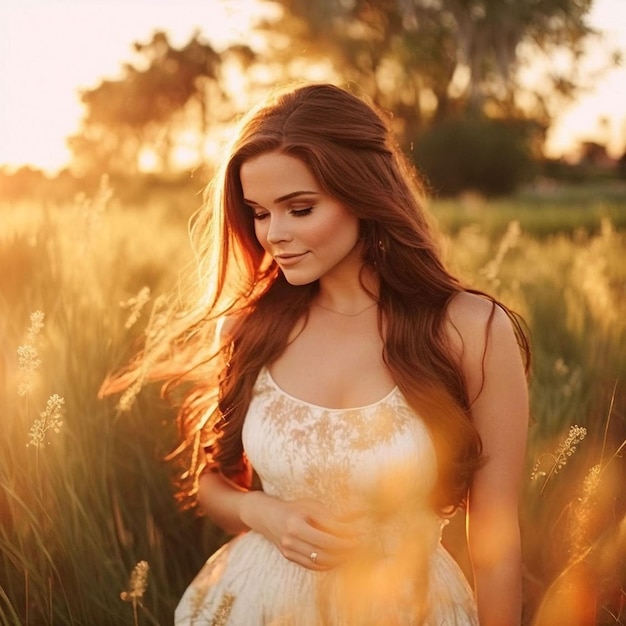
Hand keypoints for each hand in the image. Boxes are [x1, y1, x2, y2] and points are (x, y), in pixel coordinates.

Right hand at [240, 492, 361, 570]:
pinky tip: (338, 558)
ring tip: (351, 554)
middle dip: (344, 552)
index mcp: (296, 524)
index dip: (345, 539)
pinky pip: (312, 566)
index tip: (359, 536)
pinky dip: (327, 564)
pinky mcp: (289, 557)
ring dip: (337, 560)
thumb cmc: (295, 508)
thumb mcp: (312, 506)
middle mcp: (290, 540)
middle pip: (323, 552)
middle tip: (358, 547)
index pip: (326, 537)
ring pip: (318, 562)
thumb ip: (330, 518)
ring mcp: (288, 551)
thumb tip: (353, 526)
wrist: (269, 516)